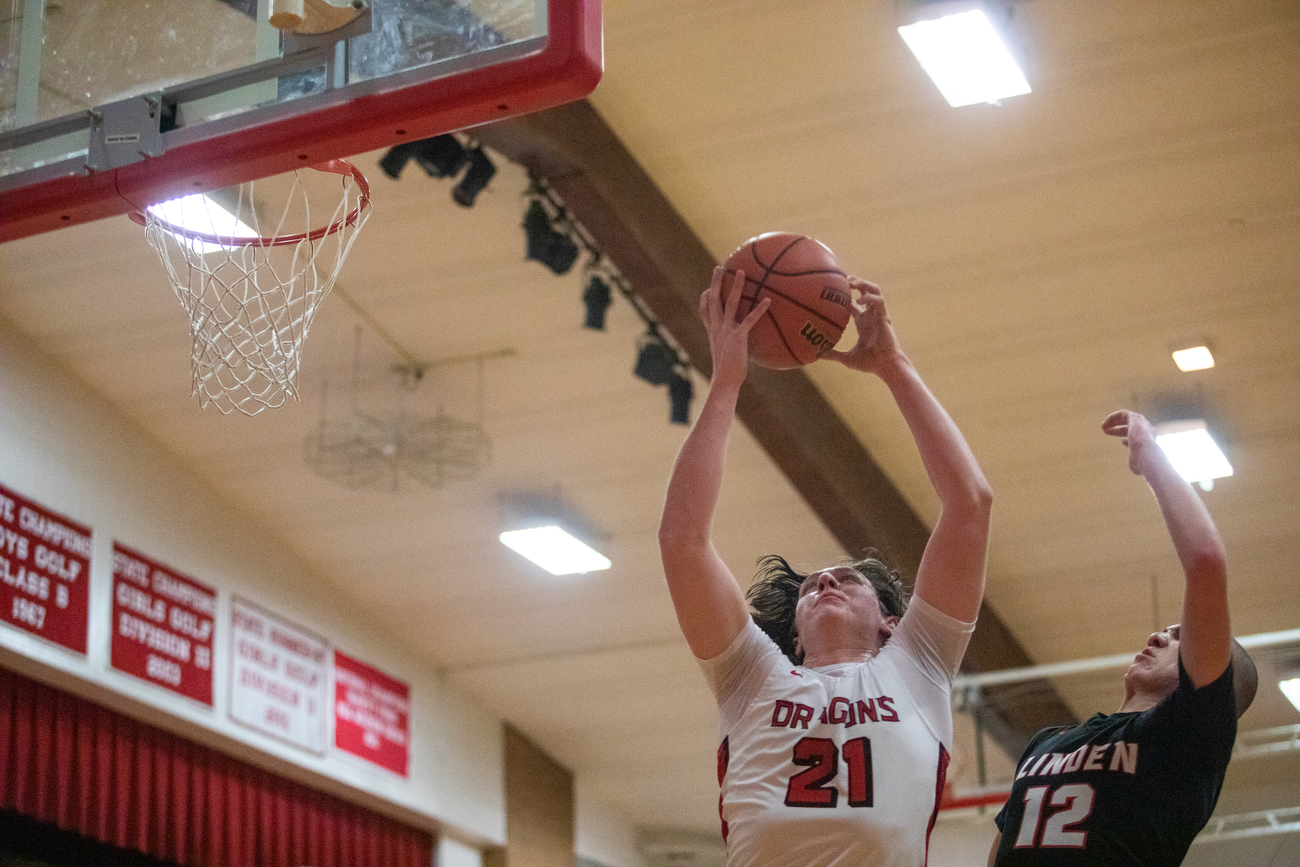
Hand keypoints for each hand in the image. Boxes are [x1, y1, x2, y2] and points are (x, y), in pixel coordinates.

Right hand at [700, 266, 768, 386]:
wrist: (724, 381)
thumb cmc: (727, 372)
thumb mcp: (726, 354)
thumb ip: (731, 345)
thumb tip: (740, 345)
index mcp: (713, 331)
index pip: (705, 310)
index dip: (705, 297)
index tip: (708, 287)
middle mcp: (717, 328)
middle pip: (713, 299)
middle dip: (715, 282)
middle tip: (719, 267)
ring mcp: (726, 331)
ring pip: (729, 303)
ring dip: (735, 286)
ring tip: (741, 272)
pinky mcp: (738, 337)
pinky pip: (749, 320)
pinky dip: (758, 309)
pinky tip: (768, 300)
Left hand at [824, 278, 902, 374]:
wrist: (885, 366)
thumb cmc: (869, 363)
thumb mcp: (847, 358)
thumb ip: (833, 354)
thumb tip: (816, 355)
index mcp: (863, 322)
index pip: (853, 303)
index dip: (844, 296)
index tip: (832, 291)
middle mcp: (870, 315)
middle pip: (865, 291)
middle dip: (855, 282)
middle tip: (842, 280)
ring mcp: (878, 315)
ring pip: (874, 290)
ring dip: (863, 283)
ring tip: (851, 283)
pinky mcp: (884, 317)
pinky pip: (879, 301)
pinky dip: (869, 298)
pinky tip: (858, 301)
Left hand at [1101, 410, 1160, 475]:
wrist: (1147, 455)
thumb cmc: (1142, 463)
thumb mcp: (1138, 466)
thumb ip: (1135, 463)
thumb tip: (1135, 468)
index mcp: (1150, 441)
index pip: (1139, 437)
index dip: (1129, 438)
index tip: (1122, 441)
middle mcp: (1147, 430)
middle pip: (1131, 427)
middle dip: (1118, 429)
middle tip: (1105, 431)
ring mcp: (1142, 423)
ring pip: (1126, 418)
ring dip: (1113, 422)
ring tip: (1103, 427)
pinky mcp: (1136, 418)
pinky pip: (1122, 414)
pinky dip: (1112, 417)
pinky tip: (1105, 424)